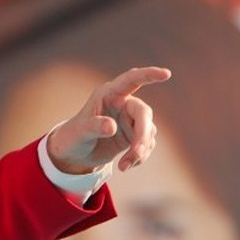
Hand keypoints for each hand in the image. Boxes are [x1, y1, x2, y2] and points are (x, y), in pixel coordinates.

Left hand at [47, 66, 170, 173]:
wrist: (75, 154)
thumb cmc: (73, 136)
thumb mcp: (80, 132)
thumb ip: (94, 127)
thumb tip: (112, 126)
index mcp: (108, 94)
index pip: (131, 80)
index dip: (148, 74)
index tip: (166, 73)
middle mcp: (123, 103)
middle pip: (143, 113)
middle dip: (142, 134)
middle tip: (137, 152)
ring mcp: (130, 119)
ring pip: (148, 132)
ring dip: (140, 150)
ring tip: (123, 166)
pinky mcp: (135, 134)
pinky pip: (147, 144)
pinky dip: (139, 157)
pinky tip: (125, 165)